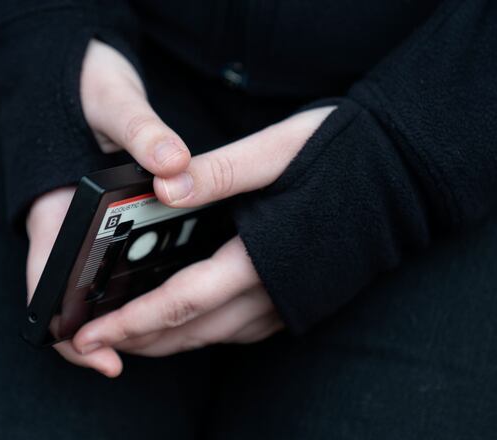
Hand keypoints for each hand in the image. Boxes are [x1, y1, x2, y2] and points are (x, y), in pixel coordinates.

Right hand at [25, 39, 191, 374]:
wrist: (73, 68)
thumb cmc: (81, 85)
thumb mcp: (113, 100)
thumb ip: (141, 129)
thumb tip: (173, 164)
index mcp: (52, 215)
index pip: (44, 294)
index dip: (70, 339)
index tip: (111, 360)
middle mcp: (64, 231)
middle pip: (78, 304)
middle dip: (115, 332)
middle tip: (166, 343)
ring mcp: (85, 229)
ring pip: (102, 288)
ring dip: (133, 311)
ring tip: (182, 321)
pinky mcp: (108, 221)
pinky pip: (123, 263)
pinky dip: (146, 279)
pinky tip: (186, 281)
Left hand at [59, 106, 336, 376]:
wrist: (407, 174)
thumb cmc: (342, 155)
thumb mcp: (277, 150)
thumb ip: (219, 172)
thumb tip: (163, 186)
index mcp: (260, 258)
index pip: (180, 304)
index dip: (131, 324)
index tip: (88, 337)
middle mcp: (274, 293)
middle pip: (192, 332)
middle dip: (138, 341)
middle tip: (93, 342)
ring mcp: (291, 303)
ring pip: (215, 336)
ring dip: (169, 339)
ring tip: (129, 332)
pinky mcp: (303, 301)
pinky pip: (242, 329)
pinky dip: (204, 329)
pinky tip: (188, 315)